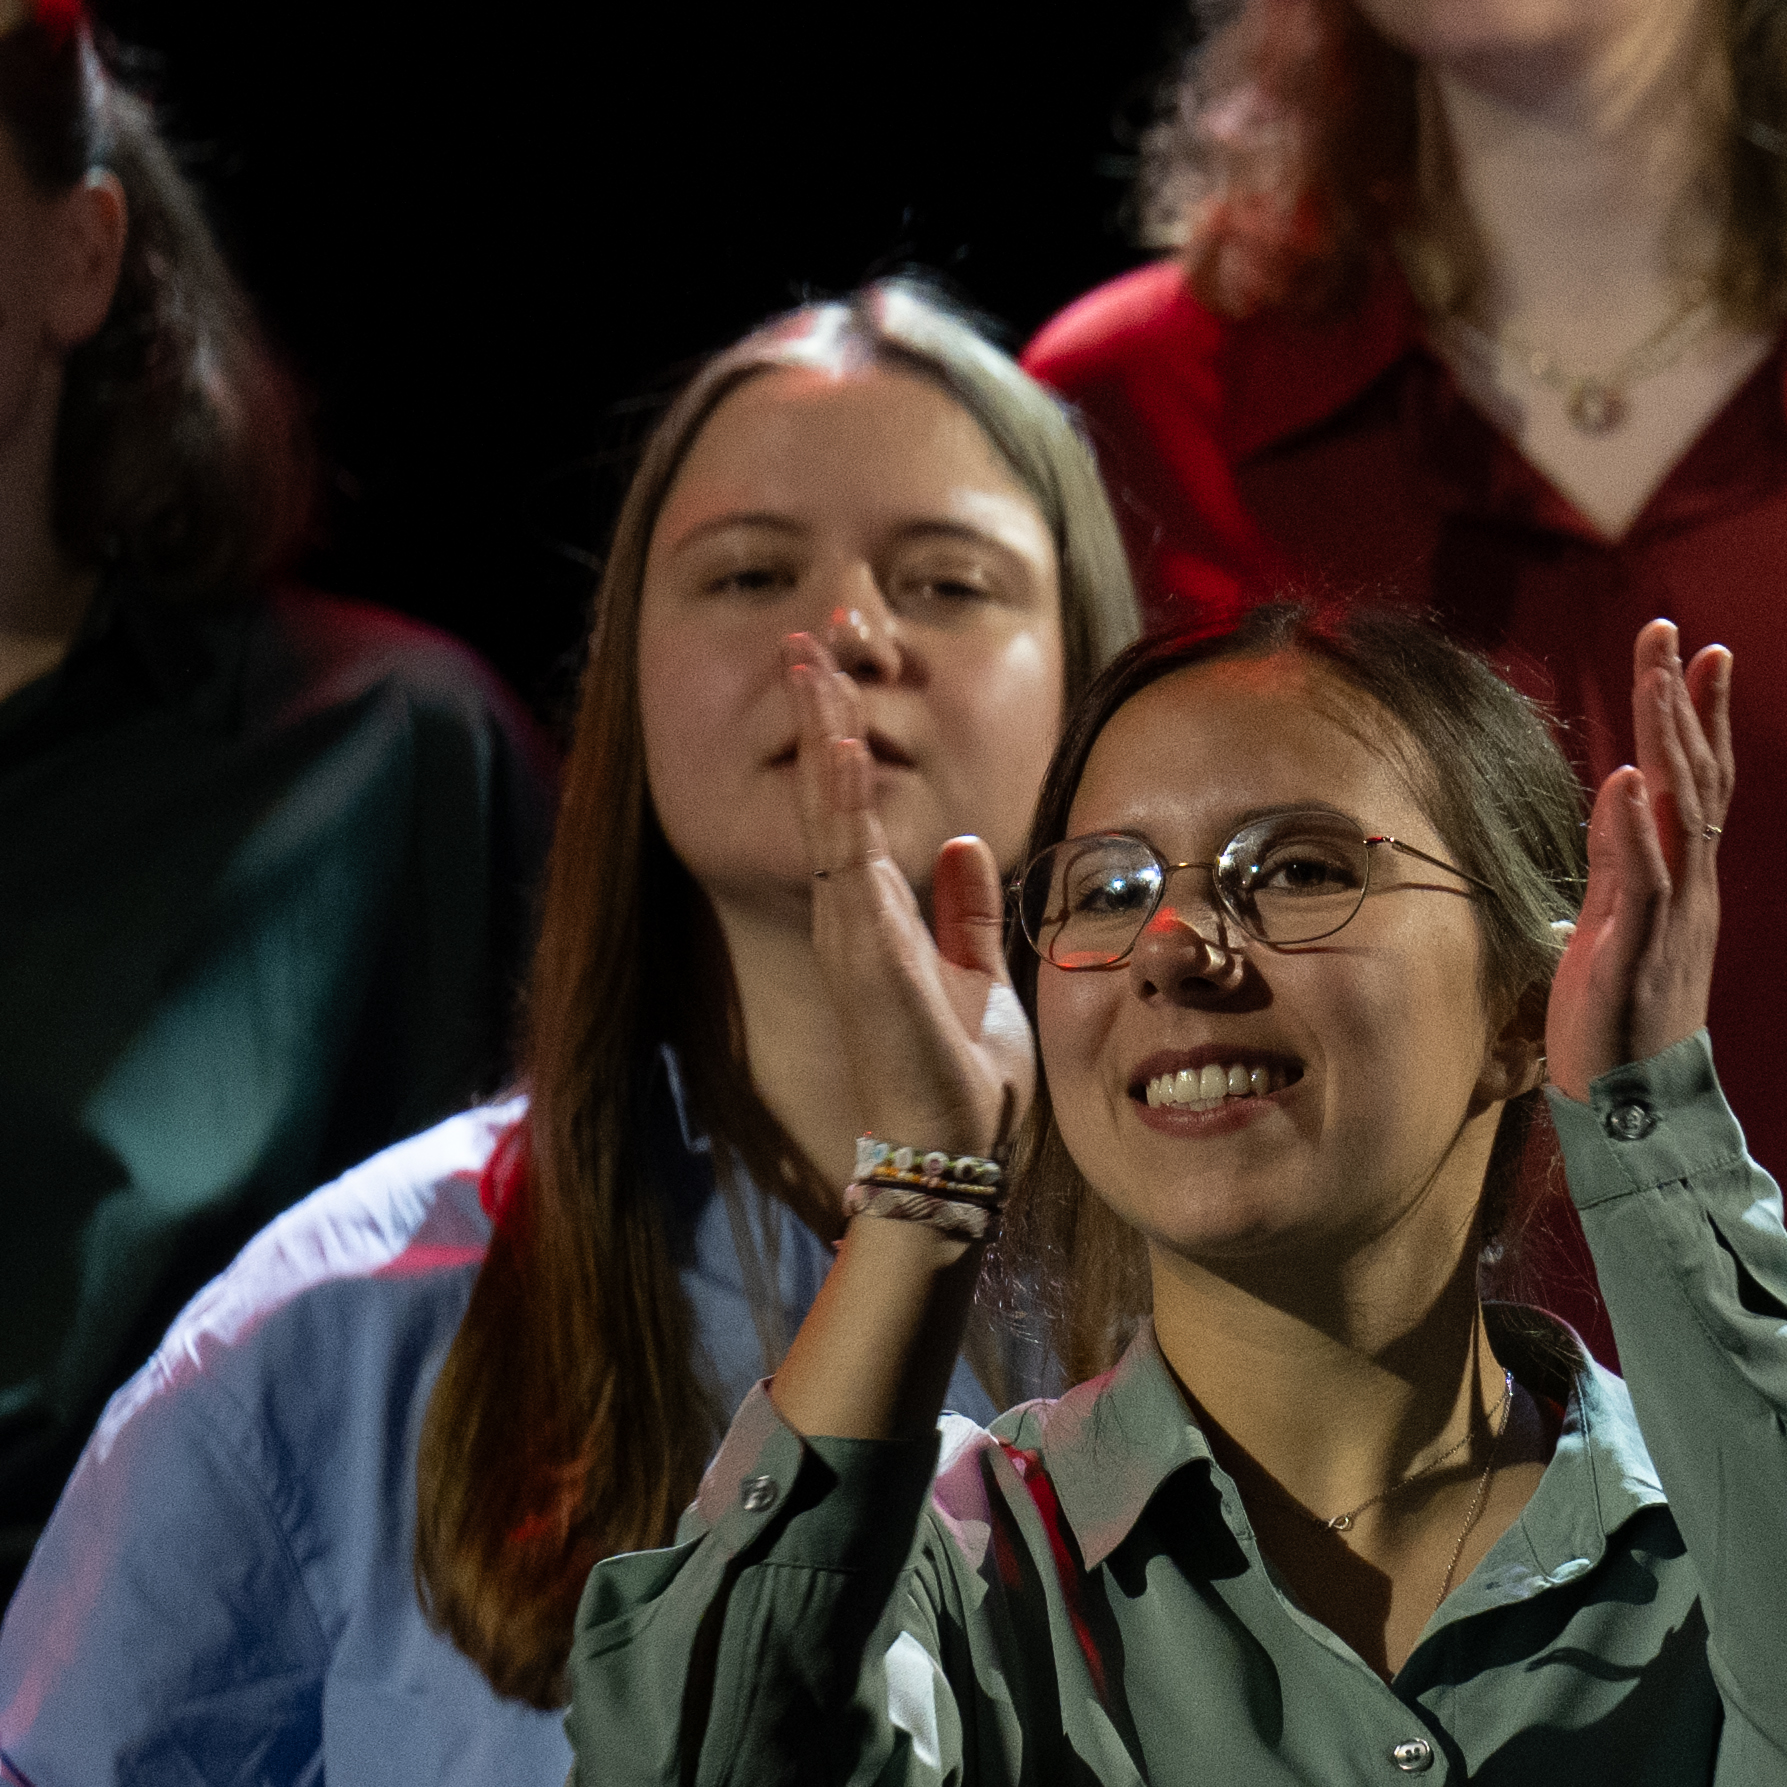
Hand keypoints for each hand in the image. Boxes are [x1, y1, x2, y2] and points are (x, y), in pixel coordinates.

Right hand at [793, 638, 1029, 1167]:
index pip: (853, 807)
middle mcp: (854, 914)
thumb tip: (966, 844)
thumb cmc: (962, 1071)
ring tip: (812, 663)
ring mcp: (851, 931)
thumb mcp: (977, 972)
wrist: (955, 1147)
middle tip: (809, 639)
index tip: (837, 673)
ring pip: (829, 812)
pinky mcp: (863, 953)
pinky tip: (843, 743)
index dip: (845, 739)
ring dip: (822, 734)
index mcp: (880, 914)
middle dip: (819, 714)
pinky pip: (850, 859)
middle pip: (829, 793)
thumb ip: (966, 910)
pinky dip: (843, 799)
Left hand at [1536, 620, 1740, 1089]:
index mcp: (1686, 881)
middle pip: (1698, 781)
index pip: (1704, 783)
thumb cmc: (1619, 1023)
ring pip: (1679, 816)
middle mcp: (1692, 889)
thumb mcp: (1614, 923)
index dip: (1703, 715)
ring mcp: (1671, 919)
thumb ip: (1619, 862)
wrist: (1634, 1112)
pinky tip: (1631, 778)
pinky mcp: (1638, 953)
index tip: (1701, 649)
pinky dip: (1637, 828)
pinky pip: (1645, 882)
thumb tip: (1619, 795)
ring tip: (1654, 678)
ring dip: (1667, 742)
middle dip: (1684, 703)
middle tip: (1673, 633)